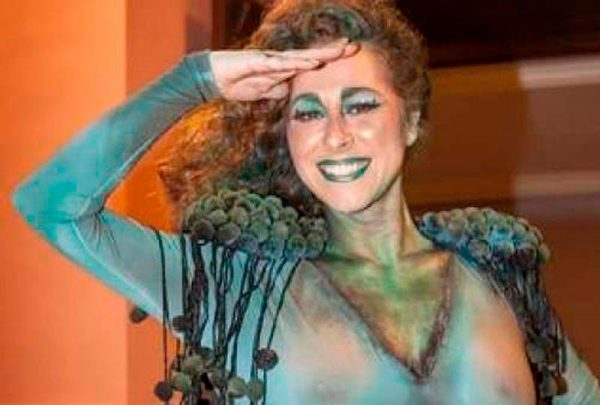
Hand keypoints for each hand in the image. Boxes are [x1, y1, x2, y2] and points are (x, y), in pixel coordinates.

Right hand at [209, 38, 358, 100]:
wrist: (214, 79)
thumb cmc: (238, 83)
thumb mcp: (265, 92)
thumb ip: (279, 91)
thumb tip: (292, 94)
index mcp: (284, 68)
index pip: (311, 62)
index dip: (330, 57)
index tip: (349, 54)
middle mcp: (281, 60)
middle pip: (311, 55)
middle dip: (332, 51)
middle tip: (354, 46)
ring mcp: (271, 60)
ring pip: (301, 56)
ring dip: (321, 54)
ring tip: (340, 50)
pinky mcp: (259, 62)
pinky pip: (282, 63)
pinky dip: (299, 63)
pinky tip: (313, 62)